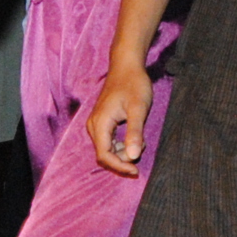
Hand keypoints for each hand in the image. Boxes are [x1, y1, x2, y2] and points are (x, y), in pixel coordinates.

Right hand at [87, 60, 154, 177]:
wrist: (126, 66)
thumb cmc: (134, 84)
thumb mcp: (138, 109)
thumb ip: (134, 133)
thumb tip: (133, 157)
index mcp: (100, 123)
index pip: (104, 155)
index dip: (119, 166)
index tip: (136, 170)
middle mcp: (94, 125)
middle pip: (103, 154)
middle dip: (122, 159)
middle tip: (142, 148)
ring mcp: (96, 123)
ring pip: (106, 149)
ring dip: (123, 151)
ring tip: (140, 139)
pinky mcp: (101, 121)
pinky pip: (108, 141)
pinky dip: (121, 144)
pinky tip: (135, 135)